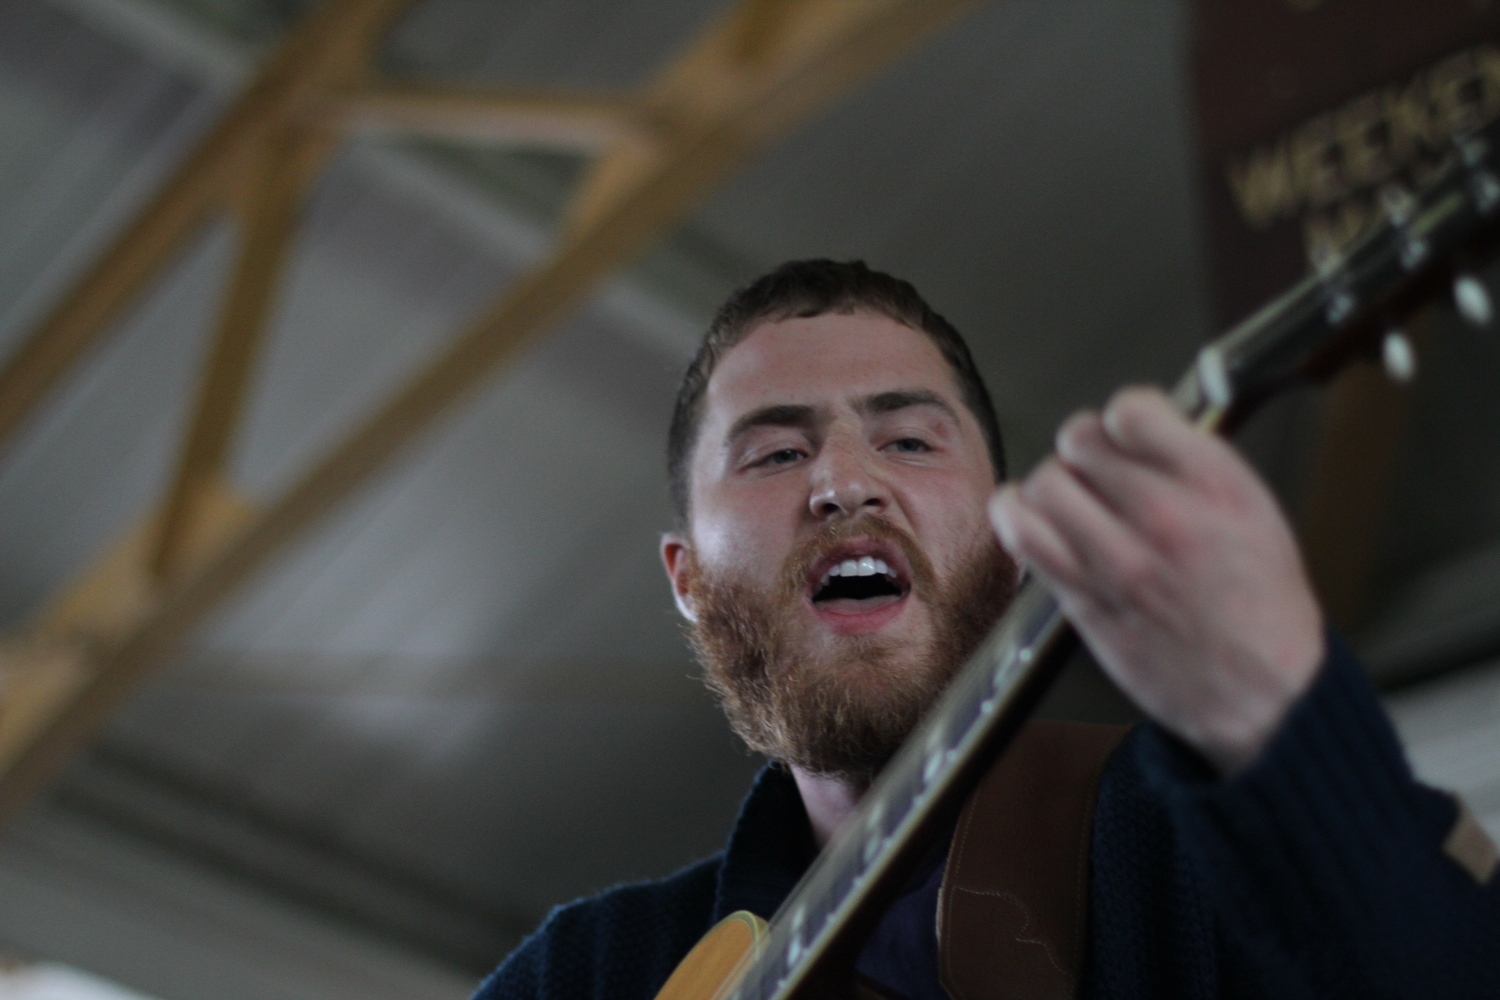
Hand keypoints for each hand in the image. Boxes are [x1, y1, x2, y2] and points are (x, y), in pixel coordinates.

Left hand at [988, 387, 1323, 773]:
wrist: (1264, 693)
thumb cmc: (1261, 604)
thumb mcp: (1254, 509)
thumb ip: (1193, 462)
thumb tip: (1135, 431)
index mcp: (1215, 485)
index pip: (1133, 411)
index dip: (1121, 418)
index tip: (1122, 433)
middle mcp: (1165, 516)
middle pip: (1079, 441)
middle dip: (1082, 449)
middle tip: (1092, 468)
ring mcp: (1120, 561)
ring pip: (1044, 484)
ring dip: (1050, 484)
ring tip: (1066, 497)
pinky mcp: (1083, 599)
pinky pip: (1023, 534)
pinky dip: (1014, 515)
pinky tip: (1027, 516)